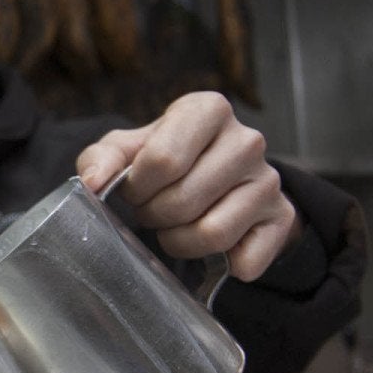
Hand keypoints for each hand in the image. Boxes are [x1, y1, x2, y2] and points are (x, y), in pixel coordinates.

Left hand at [76, 91, 302, 281]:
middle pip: (183, 202)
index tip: (135, 189)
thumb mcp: (127, 150)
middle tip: (153, 210)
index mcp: (207, 109)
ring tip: (175, 226)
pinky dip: (218, 262)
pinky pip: (244, 260)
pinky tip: (210, 244)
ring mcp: (269, 179)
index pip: (163, 161)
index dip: (138, 188)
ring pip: (212, 234)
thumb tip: (92, 183)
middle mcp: (247, 139)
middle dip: (155, 216)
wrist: (216, 179)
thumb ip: (102, 158)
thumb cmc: (164, 159)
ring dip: (180, 242)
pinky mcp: (281, 216)